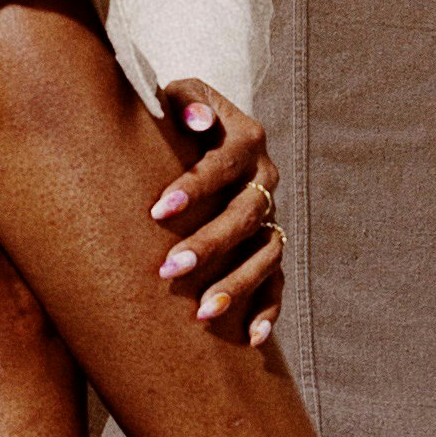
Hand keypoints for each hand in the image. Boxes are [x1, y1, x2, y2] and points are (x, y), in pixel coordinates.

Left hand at [147, 88, 284, 345]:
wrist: (188, 134)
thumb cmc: (170, 117)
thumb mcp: (174, 98)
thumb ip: (182, 102)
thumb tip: (194, 120)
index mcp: (245, 137)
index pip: (225, 162)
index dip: (195, 186)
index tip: (158, 210)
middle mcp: (263, 177)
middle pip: (245, 215)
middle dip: (209, 244)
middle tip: (168, 270)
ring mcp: (270, 215)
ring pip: (265, 254)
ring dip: (236, 285)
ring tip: (201, 313)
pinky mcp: (268, 246)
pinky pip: (277, 282)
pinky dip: (268, 311)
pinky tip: (250, 339)